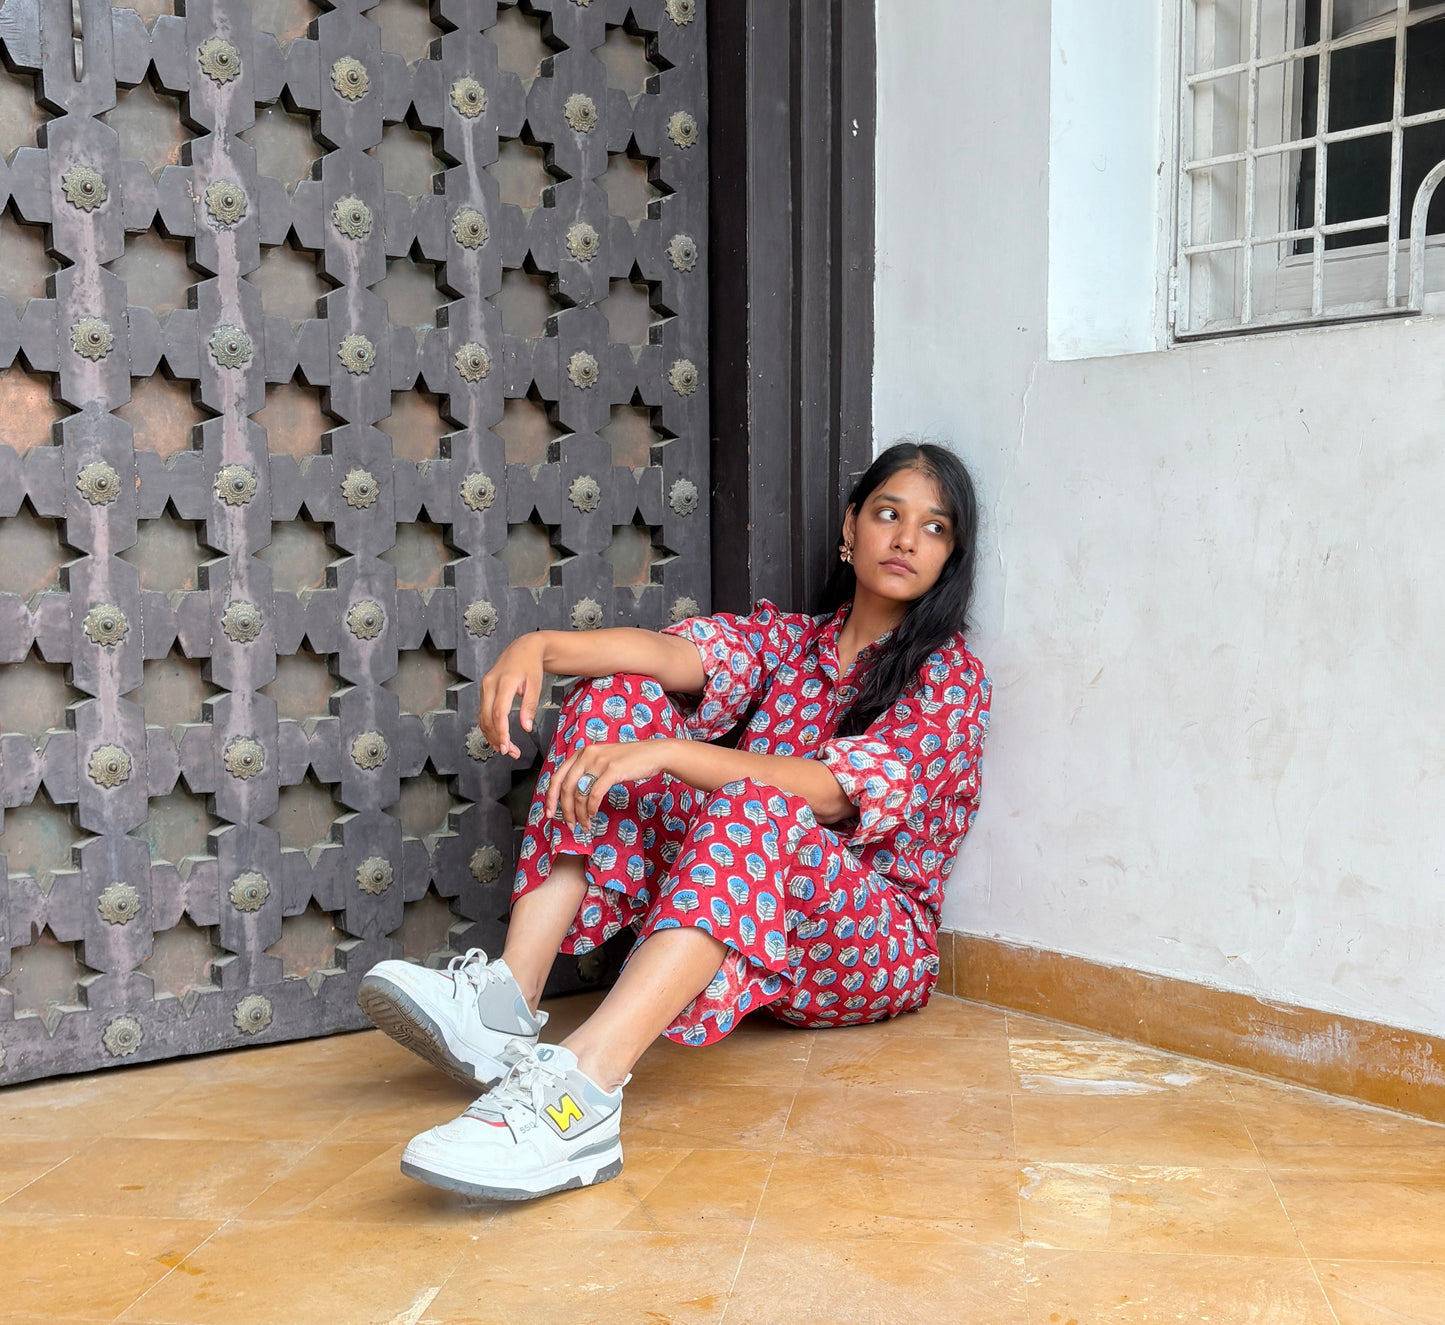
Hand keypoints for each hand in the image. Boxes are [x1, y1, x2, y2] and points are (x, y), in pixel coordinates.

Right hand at [477, 634, 548, 758]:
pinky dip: (488, 727)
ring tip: (507, 749)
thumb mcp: (535, 684)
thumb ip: (530, 706)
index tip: (506, 747)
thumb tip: (526, 727)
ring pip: (482, 717)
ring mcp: (484, 688)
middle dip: (496, 738)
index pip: (498, 712)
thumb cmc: (530, 665)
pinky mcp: (484, 691)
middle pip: (487, 717)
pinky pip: (482, 713)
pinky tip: (497, 738)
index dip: (501, 732)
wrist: (523, 649)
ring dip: (492, 735)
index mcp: (504, 682)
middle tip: (509, 752)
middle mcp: (489, 685)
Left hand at [545, 740, 673, 829]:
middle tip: (569, 825)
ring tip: (584, 825)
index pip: (557, 776)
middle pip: (566, 787)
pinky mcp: (612, 770)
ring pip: (579, 793)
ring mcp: (599, 761)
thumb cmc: (629, 760)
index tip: (549, 814)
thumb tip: (572, 796)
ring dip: (580, 814)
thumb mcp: (602, 761)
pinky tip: (593, 814)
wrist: (654, 753)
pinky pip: (594, 794)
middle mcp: (587, 754)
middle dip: (565, 810)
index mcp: (581, 752)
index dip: (550, 797)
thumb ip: (586, 772)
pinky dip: (591, 808)